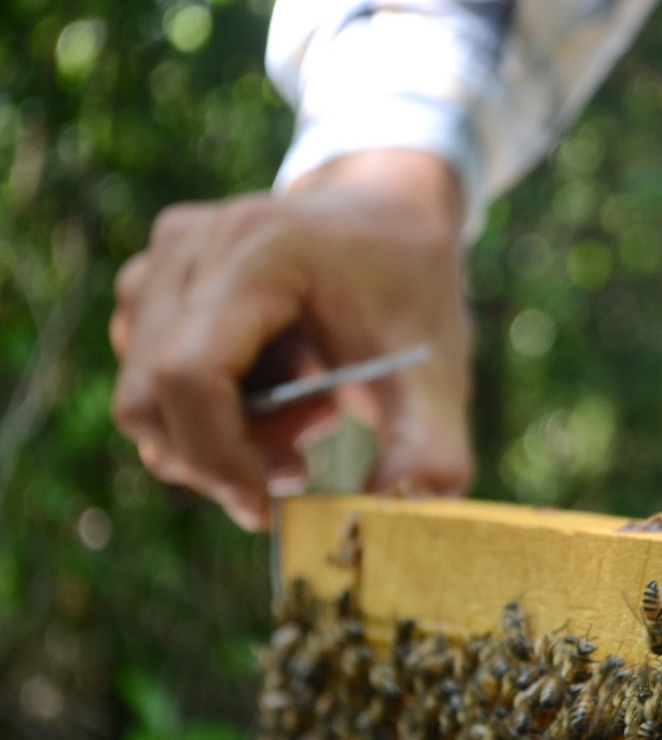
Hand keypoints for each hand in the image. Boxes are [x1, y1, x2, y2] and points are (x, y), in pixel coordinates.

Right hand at [110, 150, 474, 529]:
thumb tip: (395, 519)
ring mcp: (160, 261)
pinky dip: (206, 414)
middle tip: (304, 461)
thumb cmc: (414, 294)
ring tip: (308, 410)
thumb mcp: (440, 373)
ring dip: (220, 437)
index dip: (217, 458)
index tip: (269, 506)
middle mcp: (191, 246)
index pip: (189, 376)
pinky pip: (147, 379)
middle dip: (222, 458)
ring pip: (144, 399)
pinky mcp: (150, 282)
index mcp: (261, 251)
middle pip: (151, 399)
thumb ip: (430, 449)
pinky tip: (278, 392)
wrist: (391, 220)